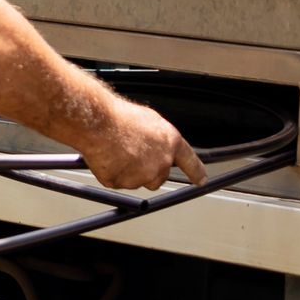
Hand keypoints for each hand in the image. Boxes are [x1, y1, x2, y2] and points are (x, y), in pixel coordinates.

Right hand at [79, 97, 208, 192]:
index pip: (190, 162)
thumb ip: (157, 138)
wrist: (98, 123)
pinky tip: (107, 157)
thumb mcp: (148, 120)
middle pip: (158, 177)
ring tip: (115, 150)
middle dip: (147, 170)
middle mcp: (160, 162)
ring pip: (136, 180)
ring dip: (127, 171)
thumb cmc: (120, 116)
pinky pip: (117, 182)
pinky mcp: (122, 183)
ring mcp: (142, 176)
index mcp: (170, 142)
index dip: (196, 172)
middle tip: (132, 154)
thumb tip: (154, 144)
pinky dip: (111, 173)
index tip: (201, 180)